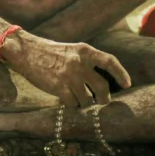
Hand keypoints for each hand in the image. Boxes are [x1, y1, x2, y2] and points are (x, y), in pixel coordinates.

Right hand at [1, 31, 131, 107]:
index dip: (121, 74)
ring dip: (84, 103)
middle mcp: (80, 63)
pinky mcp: (59, 87)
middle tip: (101, 102)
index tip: (127, 84)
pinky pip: (72, 103)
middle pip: (102, 87)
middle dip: (103, 98)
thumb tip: (102, 82)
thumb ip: (87, 62)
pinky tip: (65, 99)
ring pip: (87, 99)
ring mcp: (70, 76)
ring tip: (77, 98)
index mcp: (85, 50)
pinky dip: (71, 104)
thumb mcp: (72, 50)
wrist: (27, 51)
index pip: (110, 61)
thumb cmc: (51, 52)